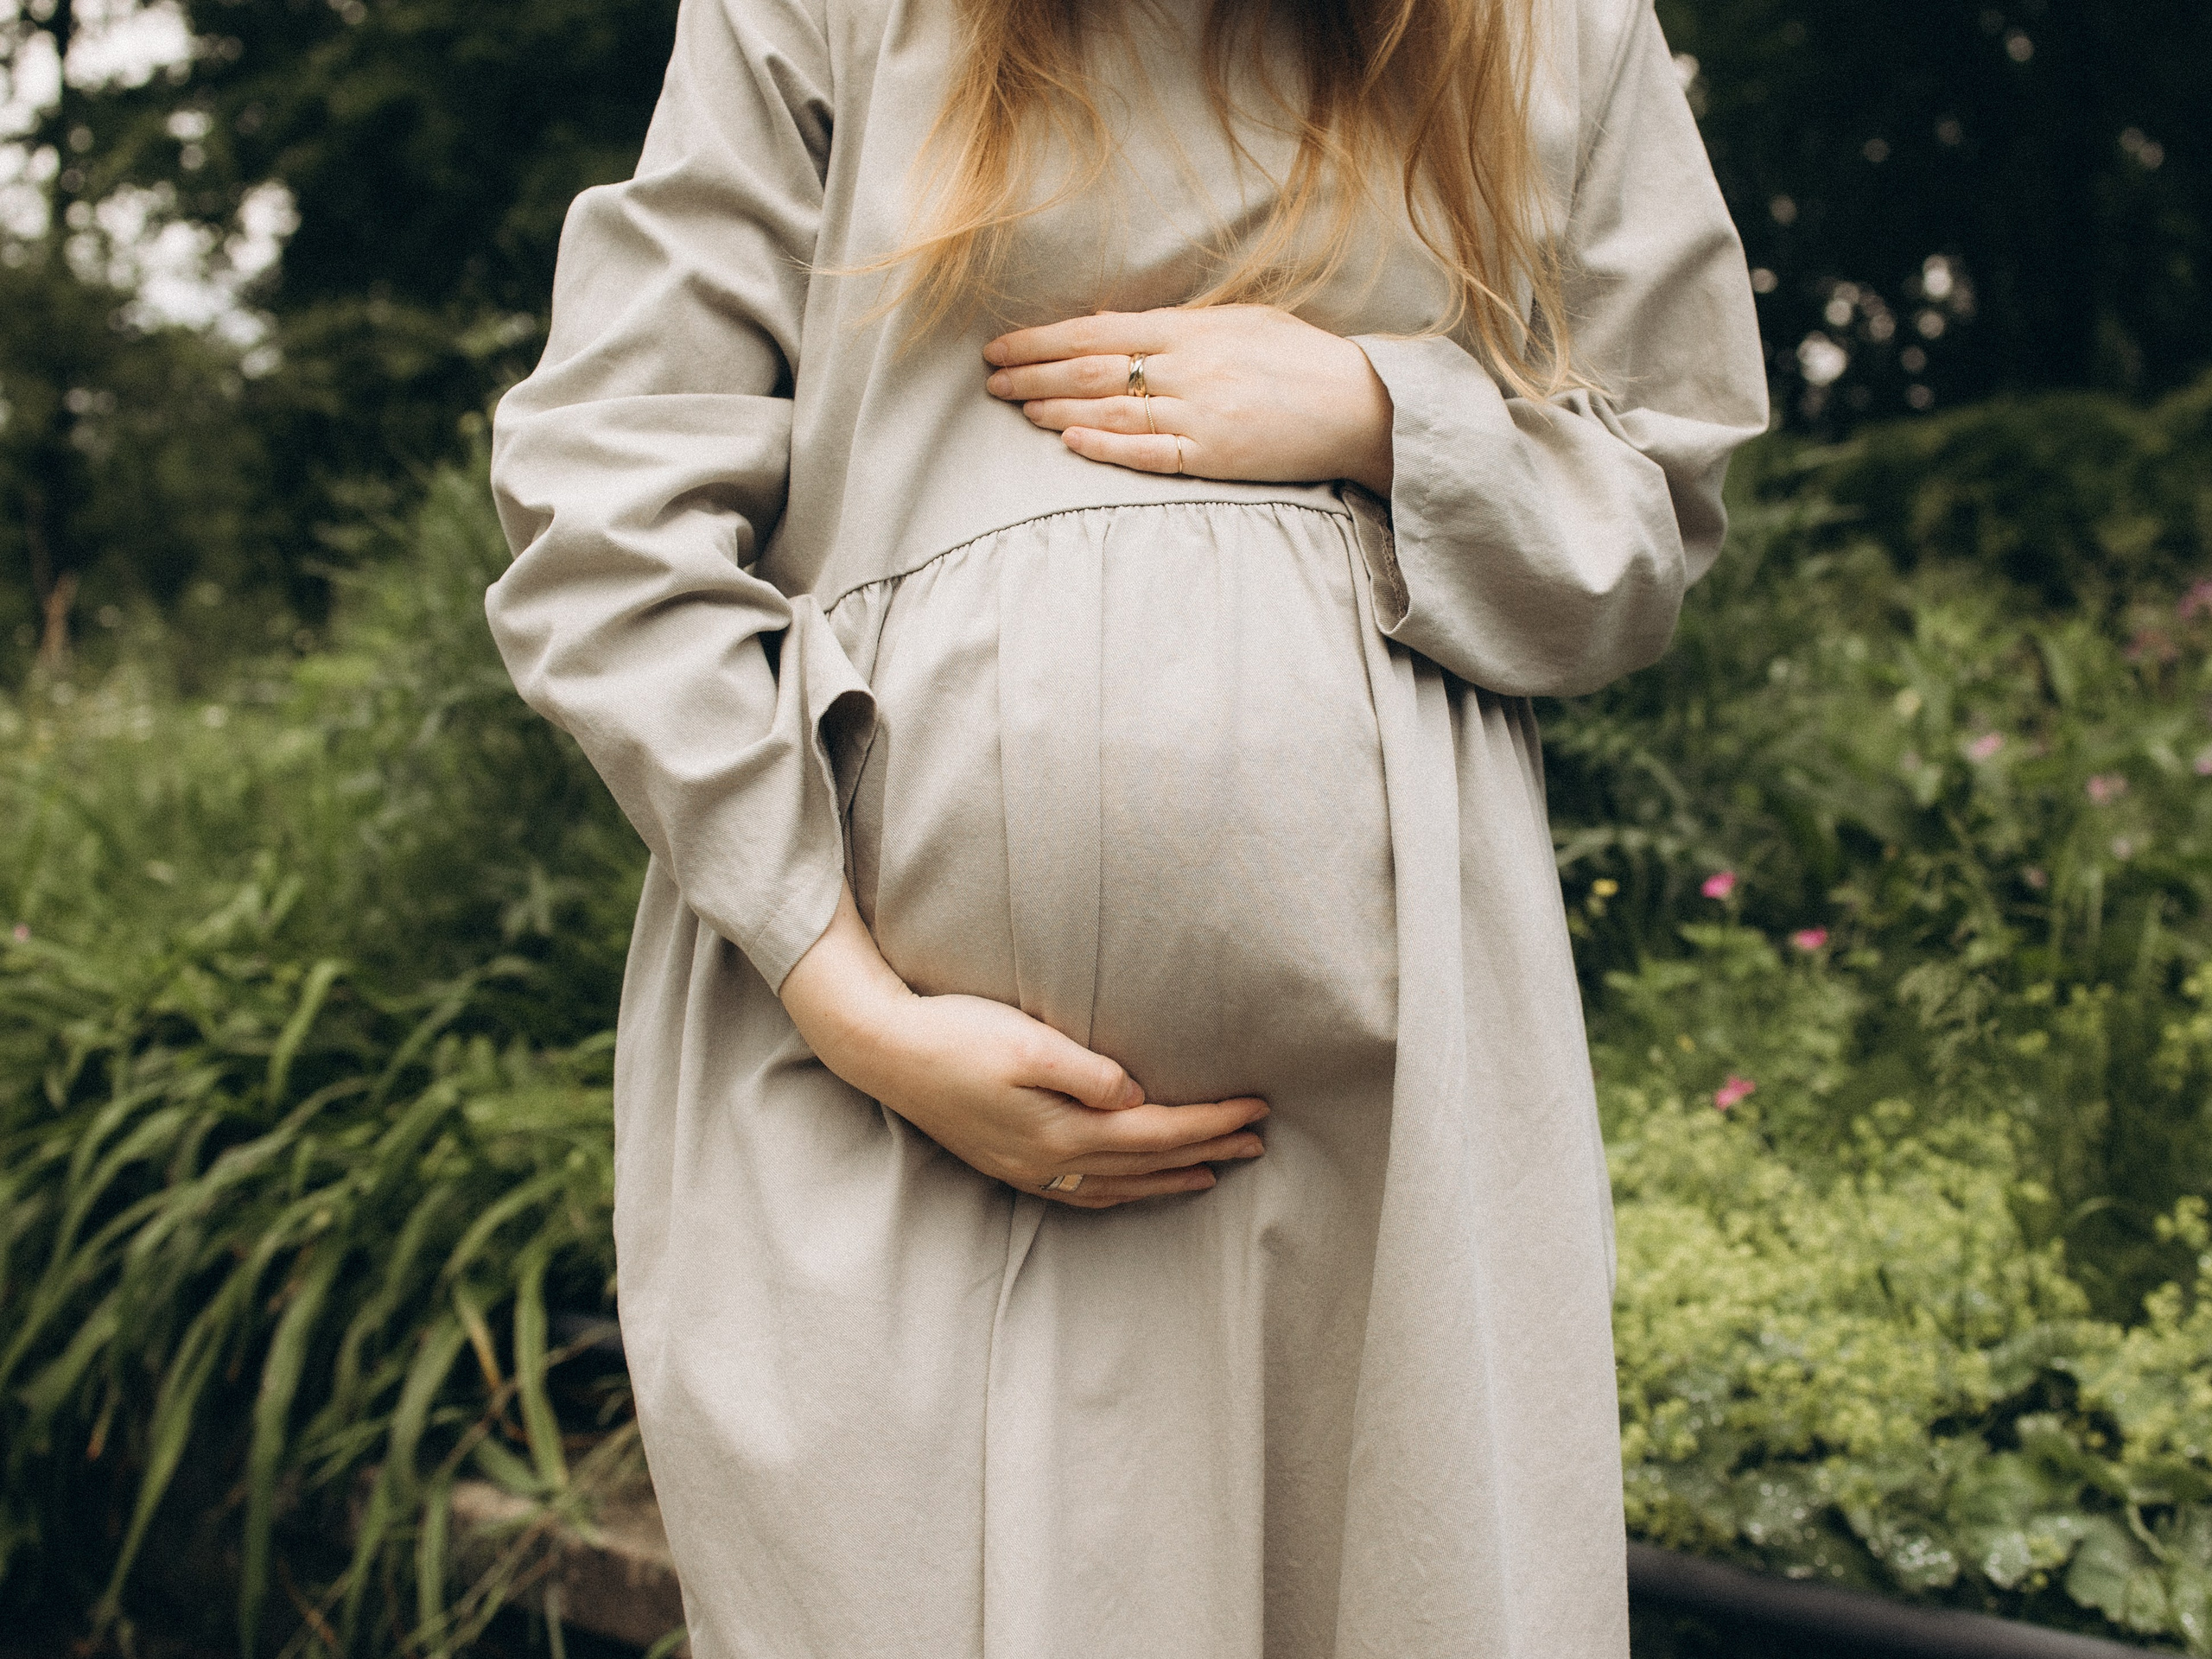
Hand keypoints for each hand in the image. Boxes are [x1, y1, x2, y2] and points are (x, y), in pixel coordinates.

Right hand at [781, 889, 1268, 1207]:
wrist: (883, 1051)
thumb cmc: (955, 1034)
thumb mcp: (1024, 1042)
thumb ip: (1085, 1072)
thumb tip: (1137, 1097)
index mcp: (1062, 1130)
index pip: (1159, 1131)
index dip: (1212, 1122)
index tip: (1256, 1108)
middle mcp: (1050, 1161)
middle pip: (1147, 1163)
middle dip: (1207, 1152)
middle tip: (1257, 1142)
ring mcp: (1027, 1169)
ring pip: (1118, 1184)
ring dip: (1169, 1178)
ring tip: (1213, 1172)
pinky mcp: (1009, 1162)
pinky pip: (1082, 1192)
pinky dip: (1121, 1191)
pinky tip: (1133, 1186)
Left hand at [984, 304, 1394, 494]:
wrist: (1360, 405)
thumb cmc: (1299, 360)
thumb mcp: (1238, 322)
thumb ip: (1174, 325)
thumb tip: (1108, 324)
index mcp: (1191, 329)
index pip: (1097, 331)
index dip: (1043, 339)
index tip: (1002, 344)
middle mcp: (1189, 367)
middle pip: (1093, 370)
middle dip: (1035, 373)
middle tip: (992, 380)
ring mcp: (1201, 414)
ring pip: (1113, 410)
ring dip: (1058, 410)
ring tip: (1018, 409)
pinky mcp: (1216, 456)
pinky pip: (1150, 453)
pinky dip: (1106, 447)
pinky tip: (1069, 444)